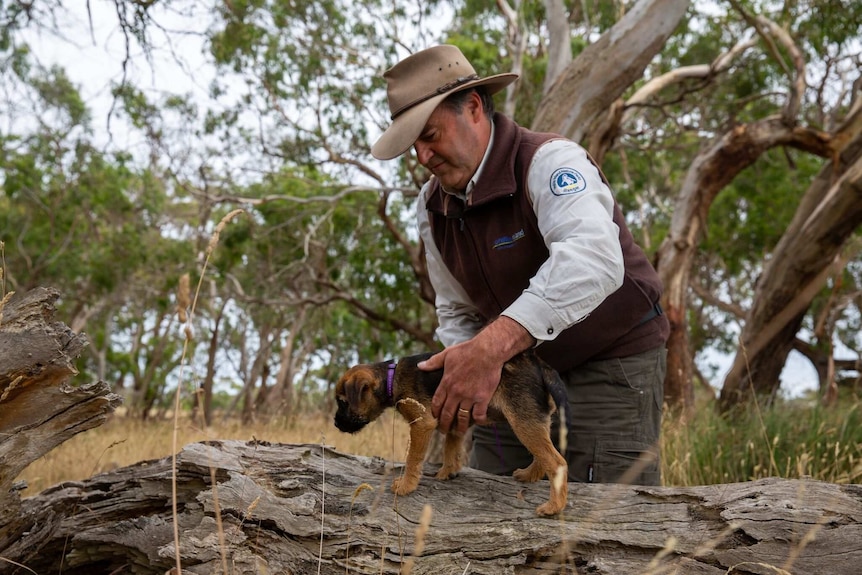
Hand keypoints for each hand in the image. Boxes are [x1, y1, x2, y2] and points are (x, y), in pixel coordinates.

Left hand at [418, 317, 534, 434]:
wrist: (487, 351)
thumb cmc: (467, 351)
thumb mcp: (447, 354)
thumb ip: (433, 362)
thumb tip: (420, 366)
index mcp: (446, 383)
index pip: (437, 402)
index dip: (435, 412)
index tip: (435, 418)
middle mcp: (456, 393)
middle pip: (447, 413)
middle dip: (444, 425)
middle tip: (444, 431)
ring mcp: (469, 397)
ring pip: (462, 417)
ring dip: (460, 427)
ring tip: (460, 432)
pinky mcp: (483, 398)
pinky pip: (479, 414)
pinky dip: (479, 421)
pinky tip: (478, 423)